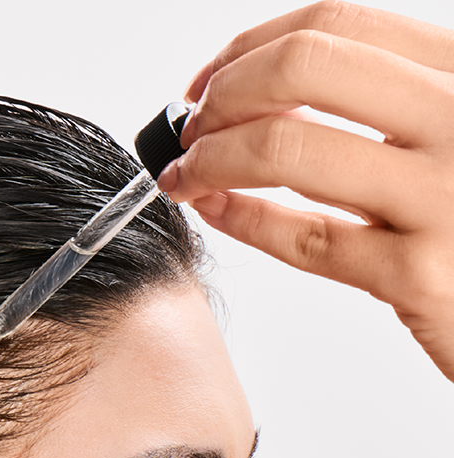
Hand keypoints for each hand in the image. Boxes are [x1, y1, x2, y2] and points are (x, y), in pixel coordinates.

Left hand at [159, 2, 453, 382]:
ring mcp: (444, 194)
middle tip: (192, 133)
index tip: (207, 84)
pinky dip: (241, 218)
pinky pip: (305, 237)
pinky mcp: (421, 274)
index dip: (248, 50)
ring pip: (287, 147)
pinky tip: (215, 210)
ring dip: (211, 158)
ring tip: (187, 176)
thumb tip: (270, 87)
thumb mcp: (451, 136)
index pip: (334, 24)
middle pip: (303, 66)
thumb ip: (389, 103)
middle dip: (222, 96)